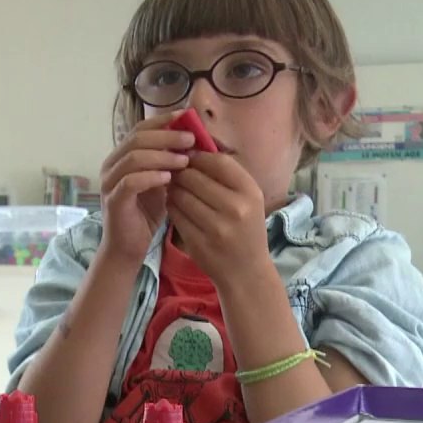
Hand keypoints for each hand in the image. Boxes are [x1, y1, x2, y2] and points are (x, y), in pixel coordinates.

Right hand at [97, 111, 195, 265]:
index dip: (163, 121)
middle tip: (191, 139)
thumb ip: (170, 162)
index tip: (187, 117)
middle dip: (166, 136)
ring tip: (184, 160)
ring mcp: (110, 183)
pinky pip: (130, 182)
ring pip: (133, 157)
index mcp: (122, 157)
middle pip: (136, 138)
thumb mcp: (162, 182)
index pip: (140, 129)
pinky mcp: (113, 201)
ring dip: (161, 156)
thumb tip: (194, 139)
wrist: (128, 247)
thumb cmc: (146, 214)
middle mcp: (111, 166)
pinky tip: (169, 179)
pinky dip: (150, 177)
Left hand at [167, 152, 270, 287]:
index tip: (189, 156)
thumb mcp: (248, 200)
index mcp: (250, 193)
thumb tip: (195, 150)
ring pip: (181, 195)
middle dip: (181, 172)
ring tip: (173, 188)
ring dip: (173, 189)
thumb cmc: (245, 229)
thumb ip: (227, 176)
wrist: (245, 272)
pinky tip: (174, 205)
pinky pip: (175, 214)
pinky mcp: (198, 241)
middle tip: (174, 172)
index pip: (218, 162)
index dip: (199, 156)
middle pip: (194, 177)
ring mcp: (216, 227)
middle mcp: (235, 208)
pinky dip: (171, 206)